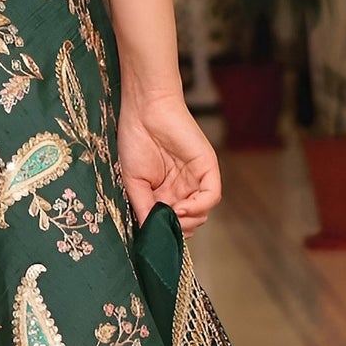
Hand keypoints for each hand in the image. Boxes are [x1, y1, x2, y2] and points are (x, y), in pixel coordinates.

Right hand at [116, 87, 221, 232]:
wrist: (144, 111)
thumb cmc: (135, 140)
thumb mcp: (134, 182)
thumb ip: (143, 208)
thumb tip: (149, 233)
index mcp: (166, 192)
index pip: (173, 222)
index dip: (166, 231)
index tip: (154, 231)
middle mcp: (183, 187)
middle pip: (190, 221)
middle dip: (178, 229)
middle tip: (164, 225)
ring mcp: (197, 178)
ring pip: (202, 212)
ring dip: (188, 221)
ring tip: (172, 215)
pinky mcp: (207, 168)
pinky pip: (211, 196)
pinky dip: (198, 207)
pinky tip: (181, 208)